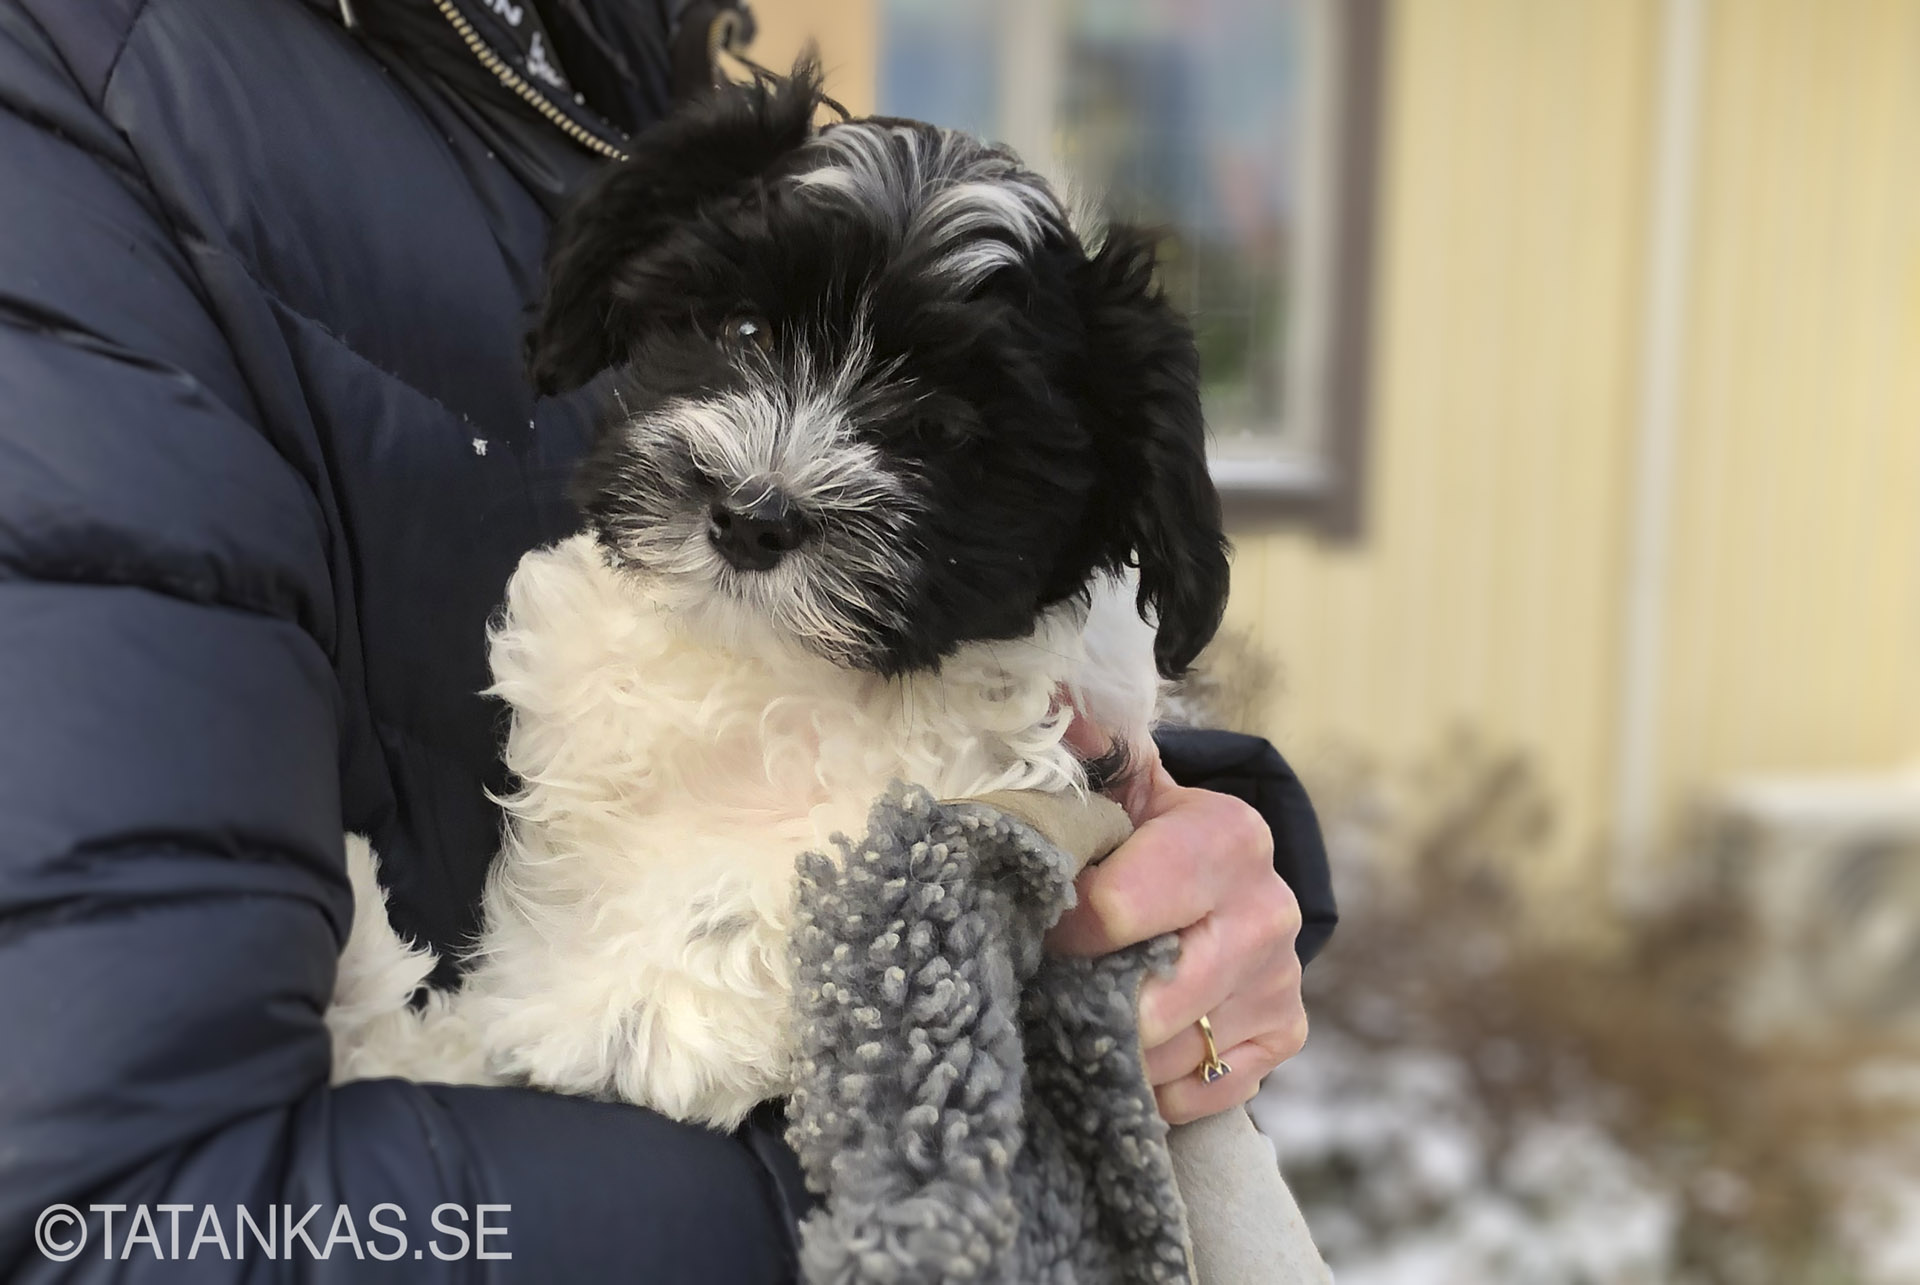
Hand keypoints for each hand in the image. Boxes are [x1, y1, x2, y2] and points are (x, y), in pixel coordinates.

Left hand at [1048, 721, 1307, 1123]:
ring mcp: (1280, 982)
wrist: (1217, 876)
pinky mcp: (1282, 1037)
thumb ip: (1084, 745)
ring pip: (1165, 1057)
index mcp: (1227, 837)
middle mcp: (1269, 912)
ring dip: (1107, 1048)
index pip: (1112, 911)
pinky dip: (1149, 1086)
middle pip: (1145, 1002)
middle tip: (1047, 984)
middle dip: (1083, 1001)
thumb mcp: (1118, 781)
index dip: (1054, 927)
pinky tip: (1125, 1046)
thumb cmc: (1145, 831)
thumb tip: (1045, 692)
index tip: (1030, 922)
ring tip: (1080, 1011)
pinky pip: (1195, 1094)